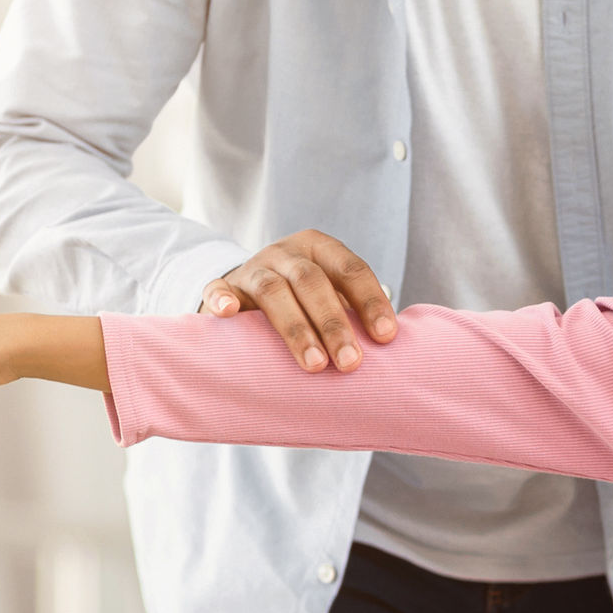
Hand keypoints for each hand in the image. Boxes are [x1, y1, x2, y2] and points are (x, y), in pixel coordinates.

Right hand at [200, 229, 396, 372]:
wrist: (245, 290)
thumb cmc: (302, 300)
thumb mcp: (328, 295)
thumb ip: (351, 312)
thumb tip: (394, 351)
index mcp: (321, 248)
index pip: (351, 269)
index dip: (370, 302)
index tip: (386, 337)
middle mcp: (287, 253)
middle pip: (313, 281)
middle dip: (334, 323)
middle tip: (351, 362)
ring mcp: (253, 267)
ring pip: (273, 290)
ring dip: (295, 328)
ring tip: (314, 364)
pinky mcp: (223, 285)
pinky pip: (218, 290)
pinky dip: (222, 300)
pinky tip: (228, 315)